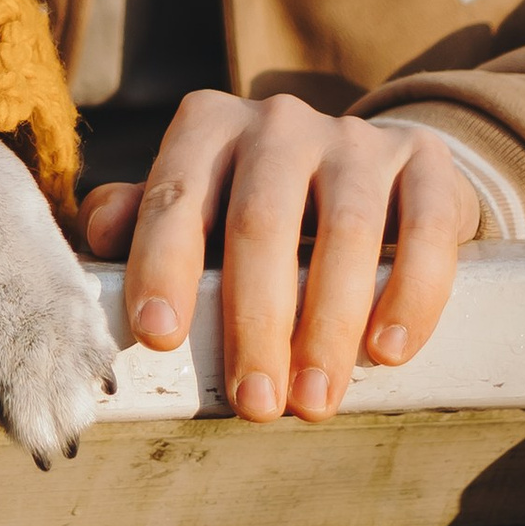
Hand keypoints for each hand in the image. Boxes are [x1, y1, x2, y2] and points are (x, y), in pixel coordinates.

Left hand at [80, 90, 478, 423]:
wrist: (377, 171)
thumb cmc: (262, 204)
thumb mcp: (202, 201)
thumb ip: (147, 217)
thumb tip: (100, 237)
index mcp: (210, 126)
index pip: (176, 195)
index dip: (163, 264)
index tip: (158, 336)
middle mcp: (279, 121)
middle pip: (259, 221)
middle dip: (254, 321)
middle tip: (255, 404)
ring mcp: (356, 137)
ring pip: (344, 229)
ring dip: (328, 325)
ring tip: (314, 399)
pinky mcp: (425, 162)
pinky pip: (423, 228)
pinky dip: (409, 294)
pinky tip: (387, 351)